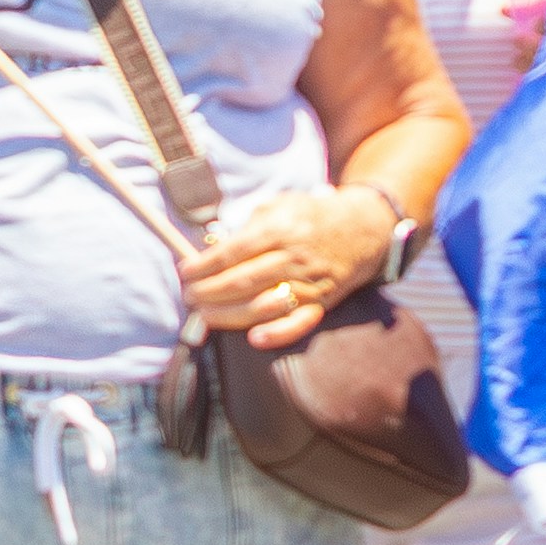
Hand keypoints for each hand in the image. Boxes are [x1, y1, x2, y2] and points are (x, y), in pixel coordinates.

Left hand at [180, 183, 400, 351]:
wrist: (361, 229)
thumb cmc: (309, 216)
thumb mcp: (278, 205)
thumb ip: (248, 225)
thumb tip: (215, 249)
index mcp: (278, 229)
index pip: (232, 252)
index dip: (204, 265)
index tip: (184, 272)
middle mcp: (292, 258)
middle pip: (242, 281)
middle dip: (208, 292)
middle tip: (188, 298)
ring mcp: (307, 283)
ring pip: (263, 305)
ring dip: (229, 315)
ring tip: (204, 317)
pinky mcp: (320, 302)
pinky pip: (299, 323)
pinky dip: (277, 333)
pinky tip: (254, 339)